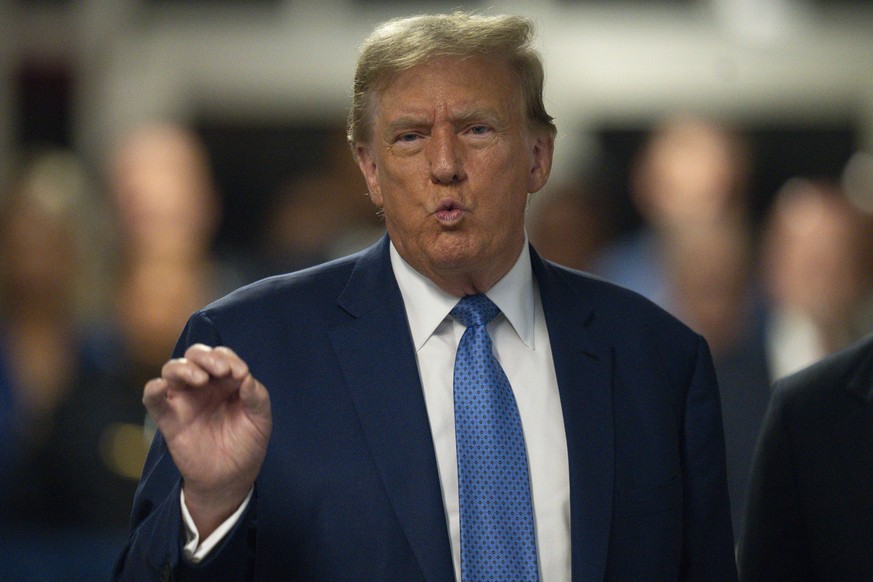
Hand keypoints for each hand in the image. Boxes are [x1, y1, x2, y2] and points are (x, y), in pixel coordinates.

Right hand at [143, 344, 271, 537]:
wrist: (231, 479)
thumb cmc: (247, 445)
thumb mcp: (260, 420)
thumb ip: (256, 396)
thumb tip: (245, 376)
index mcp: (226, 381)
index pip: (222, 356)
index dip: (229, 359)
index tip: (240, 374)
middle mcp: (203, 385)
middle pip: (195, 355)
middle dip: (207, 357)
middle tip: (221, 370)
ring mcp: (184, 399)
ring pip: (173, 369)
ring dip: (185, 368)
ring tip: (201, 379)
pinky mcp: (168, 418)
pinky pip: (153, 398)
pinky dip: (153, 388)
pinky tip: (162, 386)